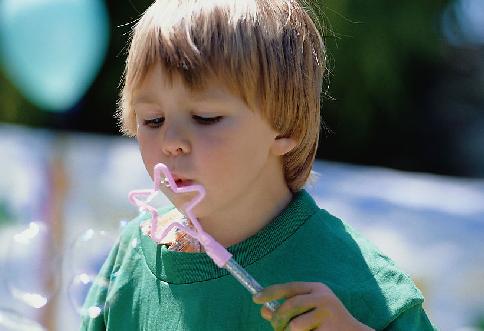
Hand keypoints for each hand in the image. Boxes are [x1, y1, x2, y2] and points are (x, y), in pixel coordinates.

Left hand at [253, 282, 373, 330]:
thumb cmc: (326, 323)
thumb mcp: (306, 312)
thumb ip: (287, 310)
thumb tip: (264, 310)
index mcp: (316, 288)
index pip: (288, 287)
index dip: (270, 292)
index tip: (255, 299)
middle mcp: (322, 296)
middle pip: (289, 306)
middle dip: (277, 319)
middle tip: (275, 328)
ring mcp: (328, 311)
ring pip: (295, 325)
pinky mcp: (329, 328)